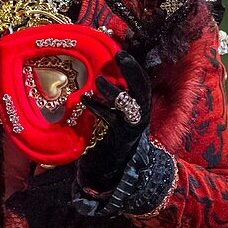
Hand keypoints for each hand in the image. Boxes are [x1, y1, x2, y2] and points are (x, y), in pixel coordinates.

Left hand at [76, 51, 151, 191]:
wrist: (111, 174)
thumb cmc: (109, 141)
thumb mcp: (113, 116)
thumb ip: (111, 99)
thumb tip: (101, 75)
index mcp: (139, 108)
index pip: (142, 84)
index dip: (134, 68)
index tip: (122, 53)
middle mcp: (139, 116)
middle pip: (142, 90)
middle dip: (133, 72)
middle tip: (120, 56)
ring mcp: (131, 128)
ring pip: (130, 105)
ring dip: (115, 91)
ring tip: (99, 81)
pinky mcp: (120, 139)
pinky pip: (111, 120)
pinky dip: (98, 108)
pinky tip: (85, 100)